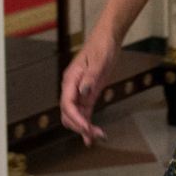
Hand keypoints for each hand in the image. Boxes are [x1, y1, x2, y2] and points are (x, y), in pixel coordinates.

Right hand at [59, 29, 116, 145]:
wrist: (108, 39)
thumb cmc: (102, 47)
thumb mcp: (99, 61)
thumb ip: (91, 77)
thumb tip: (83, 92)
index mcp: (70, 80)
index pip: (67, 105)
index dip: (75, 118)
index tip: (86, 128)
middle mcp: (71, 88)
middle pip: (68, 114)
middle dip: (80, 126)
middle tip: (95, 135)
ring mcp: (79, 92)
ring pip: (76, 115)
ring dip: (84, 127)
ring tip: (97, 137)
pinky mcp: (89, 93)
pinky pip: (84, 112)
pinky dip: (87, 123)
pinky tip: (92, 135)